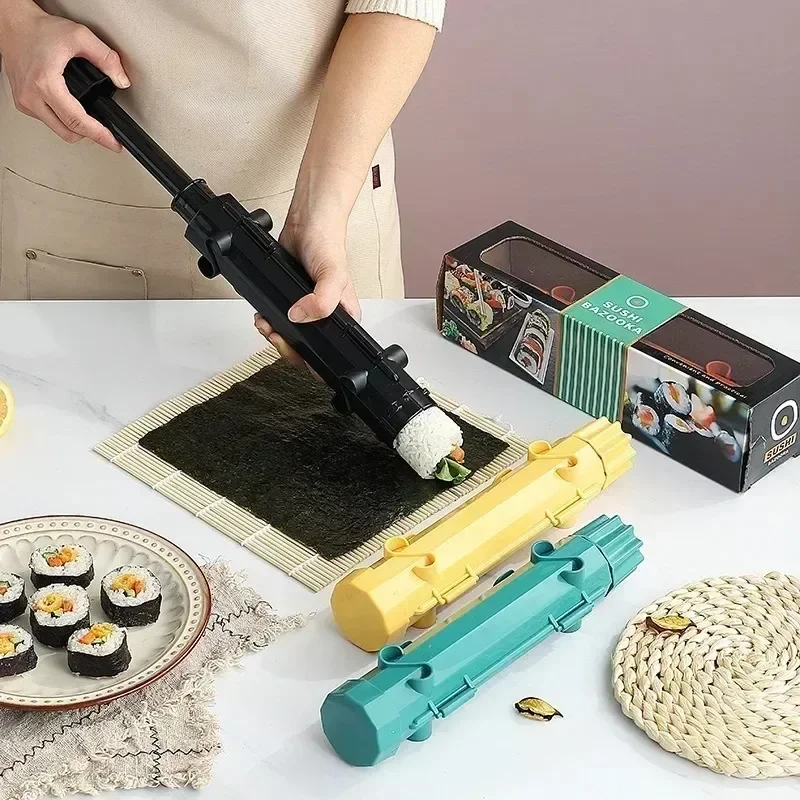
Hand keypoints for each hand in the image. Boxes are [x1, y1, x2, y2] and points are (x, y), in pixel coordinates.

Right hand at [0, 7, 129, 150]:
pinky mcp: (22, 102)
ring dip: (76, 129)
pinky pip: (48, 121)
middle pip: (68, 132)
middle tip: (107, 134)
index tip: (114, 144)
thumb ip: (106, 58)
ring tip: (91, 123)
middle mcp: (31, 96)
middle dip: (91, 135)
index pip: (77, 121)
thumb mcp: (80, 36)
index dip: (100, 135)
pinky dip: (62, 121)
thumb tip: (121, 80)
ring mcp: (24, 101)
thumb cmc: (39, 29)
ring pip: (58, 130)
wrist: (13, 25)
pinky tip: (72, 112)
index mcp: (45, 83)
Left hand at [254, 215, 360, 366]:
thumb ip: (322, 302)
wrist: (308, 222)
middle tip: (275, 335)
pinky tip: (263, 315)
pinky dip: (267, 320)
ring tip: (266, 325)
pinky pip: (277, 319)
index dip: (309, 358)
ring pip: (289, 336)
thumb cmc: (329, 245)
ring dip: (273, 334)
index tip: (294, 347)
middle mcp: (324, 316)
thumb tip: (299, 317)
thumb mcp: (333, 277)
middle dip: (285, 346)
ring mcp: (305, 309)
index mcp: (342, 318)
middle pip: (304, 348)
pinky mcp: (288, 300)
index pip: (329, 353)